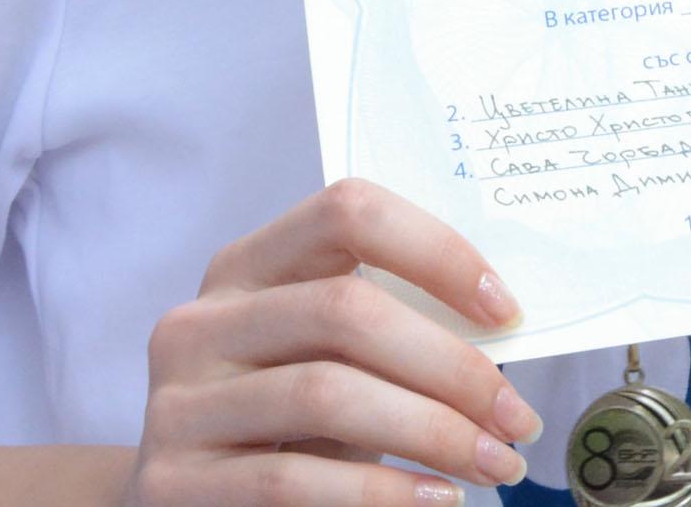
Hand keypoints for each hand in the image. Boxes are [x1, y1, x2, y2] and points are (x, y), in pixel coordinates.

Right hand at [121, 180, 540, 506]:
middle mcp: (201, 322)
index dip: (435, 250)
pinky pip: (292, 481)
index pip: (347, 213)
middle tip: (517, 417)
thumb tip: (505, 327)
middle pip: (345, 309)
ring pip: (326, 393)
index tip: (506, 310)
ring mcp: (177, 403)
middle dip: (451, 365)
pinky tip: (437, 499)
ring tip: (495, 463)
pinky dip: (381, 493)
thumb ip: (387, 326)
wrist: (187, 505)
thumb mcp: (326, 359)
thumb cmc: (286, 423)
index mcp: (246, 265)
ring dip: (432, 433)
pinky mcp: (173, 483)